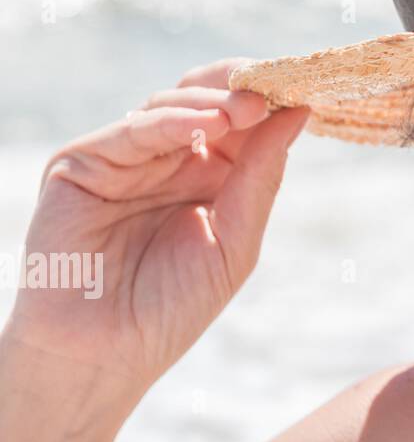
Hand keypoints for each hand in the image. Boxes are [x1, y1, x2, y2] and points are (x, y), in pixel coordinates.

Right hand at [0, 58, 310, 441]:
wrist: (104, 355)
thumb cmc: (172, 307)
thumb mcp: (235, 240)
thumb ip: (262, 176)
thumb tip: (299, 111)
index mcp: (209, 174)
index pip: (242, 120)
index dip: (270, 99)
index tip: (305, 87)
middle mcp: (167, 158)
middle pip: (206, 100)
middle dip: (241, 89)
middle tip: (271, 90)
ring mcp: (124, 159)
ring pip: (169, 105)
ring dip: (212, 103)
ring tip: (246, 111)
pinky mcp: (81, 164)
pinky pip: (131, 131)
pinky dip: (170, 121)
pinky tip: (205, 126)